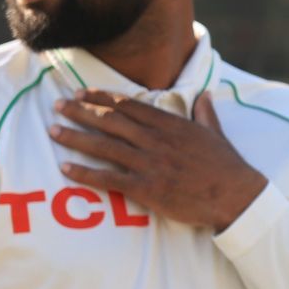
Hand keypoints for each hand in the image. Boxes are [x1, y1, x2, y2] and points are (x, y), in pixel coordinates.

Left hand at [50, 90, 266, 232]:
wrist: (236, 196)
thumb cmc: (227, 166)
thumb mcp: (216, 133)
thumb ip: (205, 112)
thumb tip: (204, 94)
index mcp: (172, 125)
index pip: (130, 106)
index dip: (103, 98)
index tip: (82, 93)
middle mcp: (157, 141)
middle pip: (111, 122)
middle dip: (81, 112)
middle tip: (58, 106)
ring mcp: (151, 164)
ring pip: (105, 147)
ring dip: (76, 138)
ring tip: (53, 131)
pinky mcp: (147, 188)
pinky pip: (109, 179)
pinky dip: (85, 173)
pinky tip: (66, 168)